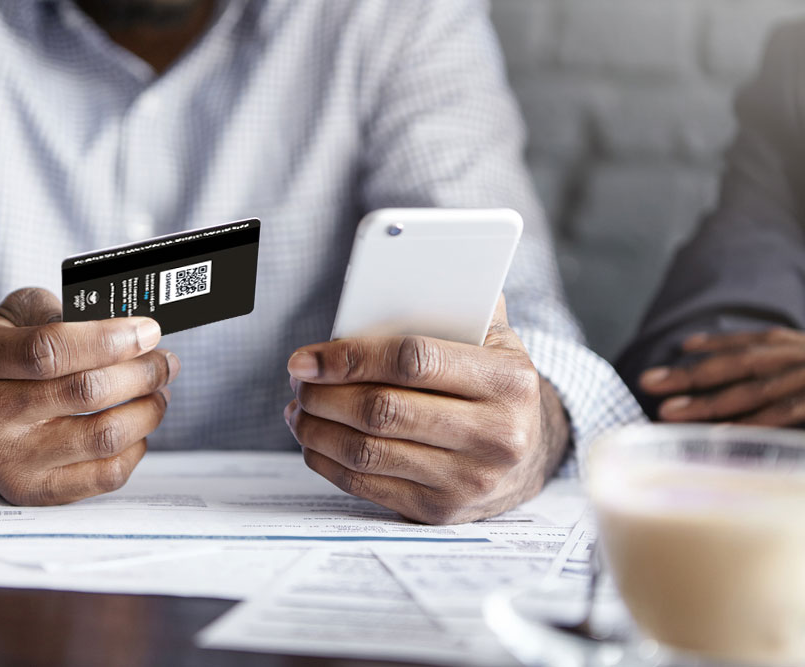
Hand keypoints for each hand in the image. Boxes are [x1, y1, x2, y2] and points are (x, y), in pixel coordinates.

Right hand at [0, 288, 177, 504]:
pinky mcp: (34, 490)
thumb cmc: (1, 355)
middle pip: (85, 393)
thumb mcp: (14, 314)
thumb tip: (122, 327)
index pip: (50, 350)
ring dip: (148, 409)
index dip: (110, 339)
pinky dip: (136, 446)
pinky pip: (106, 475)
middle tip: (165, 361)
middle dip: (142, 373)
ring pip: (104, 436)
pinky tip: (136, 424)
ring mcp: (9, 459)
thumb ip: (59, 311)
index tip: (148, 331)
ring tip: (158, 390)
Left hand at [284, 296, 569, 524]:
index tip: (307, 358)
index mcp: (508, 381)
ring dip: (317, 429)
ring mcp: (469, 480)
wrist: (527, 453)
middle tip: (299, 380)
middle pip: (383, 411)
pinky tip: (314, 441)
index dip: (350, 357)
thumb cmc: (493, 385)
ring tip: (299, 409)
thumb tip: (387, 280)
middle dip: (324, 394)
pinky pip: (368, 486)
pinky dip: (328, 463)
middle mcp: (497, 435)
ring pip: (368, 453)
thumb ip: (452, 306)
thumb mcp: (493, 339)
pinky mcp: (442, 510)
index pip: (413, 361)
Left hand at [639, 327, 804, 425]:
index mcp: (801, 347)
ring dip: (708, 403)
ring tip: (665, 412)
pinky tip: (715, 434)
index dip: (719, 343)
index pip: (756, 342)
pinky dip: (748, 424)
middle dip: (690, 374)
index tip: (682, 346)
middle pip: (741, 363)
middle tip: (646, 381)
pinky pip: (783, 415)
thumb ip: (787, 373)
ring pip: (753, 391)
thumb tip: (752, 388)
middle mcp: (804, 357)